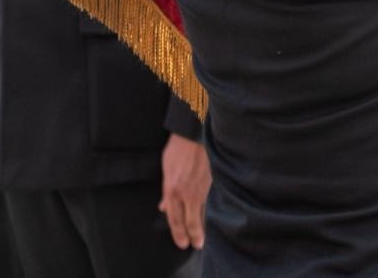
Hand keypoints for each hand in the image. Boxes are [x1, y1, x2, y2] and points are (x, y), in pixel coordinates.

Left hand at [159, 132, 210, 249]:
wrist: (196, 132)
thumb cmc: (179, 148)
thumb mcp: (167, 169)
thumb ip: (166, 190)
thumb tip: (164, 205)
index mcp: (172, 190)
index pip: (174, 218)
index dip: (178, 233)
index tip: (182, 243)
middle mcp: (187, 192)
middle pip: (190, 220)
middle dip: (192, 235)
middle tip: (196, 245)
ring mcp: (202, 187)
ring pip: (202, 211)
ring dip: (202, 225)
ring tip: (203, 236)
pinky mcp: (214, 180)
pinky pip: (210, 199)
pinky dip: (209, 209)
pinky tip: (211, 213)